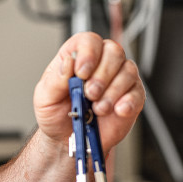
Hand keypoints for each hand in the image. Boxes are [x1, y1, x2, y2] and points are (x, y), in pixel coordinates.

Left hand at [33, 32, 144, 153]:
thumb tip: (68, 62)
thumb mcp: (45, 98)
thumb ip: (55, 79)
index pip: (88, 41)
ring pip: (128, 71)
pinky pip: (137, 93)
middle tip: (90, 94)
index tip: (81, 72)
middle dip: (102, 74)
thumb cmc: (56, 115)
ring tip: (97, 109)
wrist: (68, 140)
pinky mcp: (131, 98)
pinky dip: (127, 102)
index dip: (88, 52)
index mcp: (77, 59)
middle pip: (113, 51)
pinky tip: (116, 110)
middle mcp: (100, 65)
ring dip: (112, 92)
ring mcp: (118, 80)